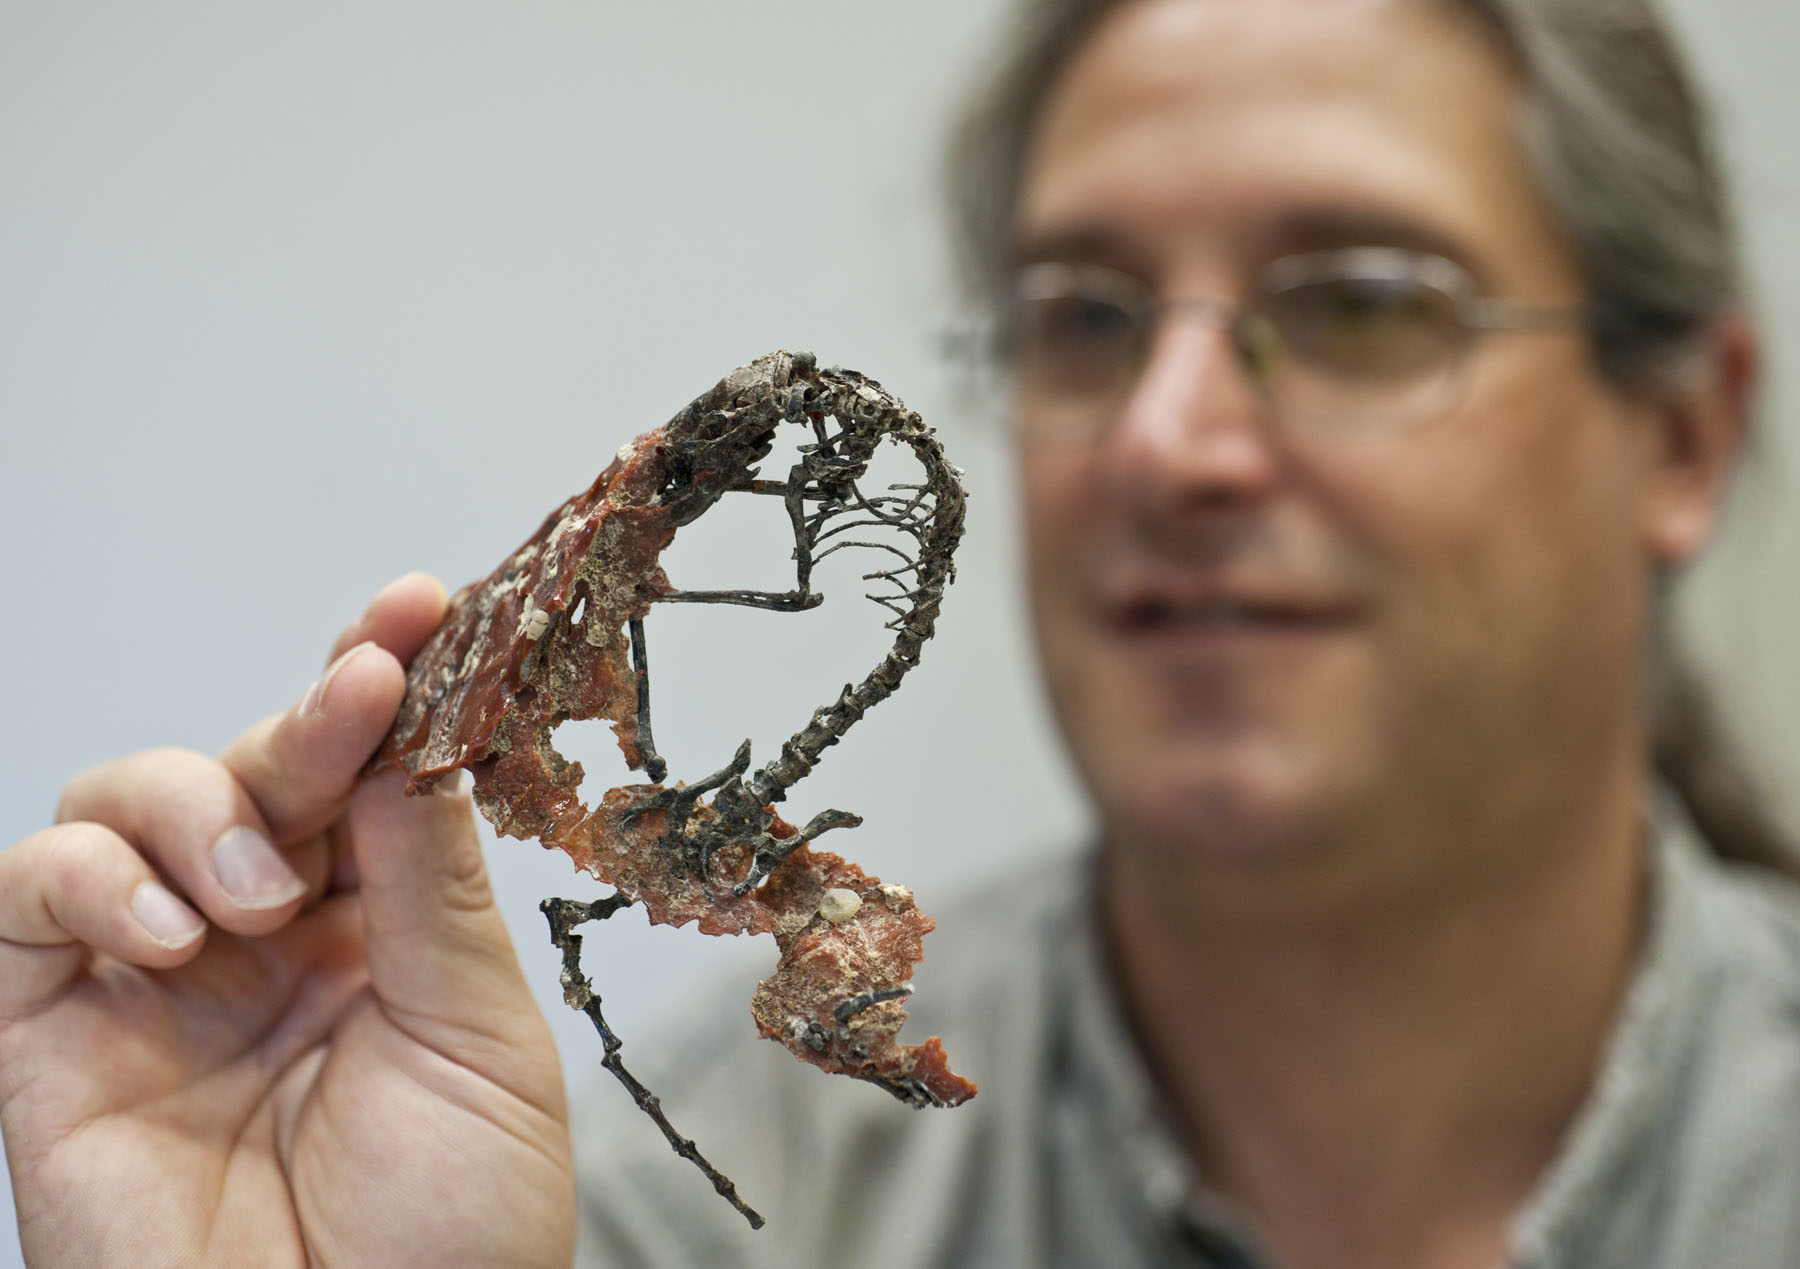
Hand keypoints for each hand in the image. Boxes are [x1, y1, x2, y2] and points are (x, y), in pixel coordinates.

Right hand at [0, 575, 574, 1266]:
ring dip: (191, 807)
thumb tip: (411, 729)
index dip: (383, 681)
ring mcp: (151, 977)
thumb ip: (427, 881)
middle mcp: (263, 934)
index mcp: (378, 923)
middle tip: (359, 700)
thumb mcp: (477, 1036)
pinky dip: (87, 879)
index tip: (422, 607)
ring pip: (117, 799)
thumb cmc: (450, 1231)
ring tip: (259, 901)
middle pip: (246, 764)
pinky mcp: (47, 1033)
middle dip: (300, 723)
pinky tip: (173, 935)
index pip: (363, 770)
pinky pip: (20, 900)